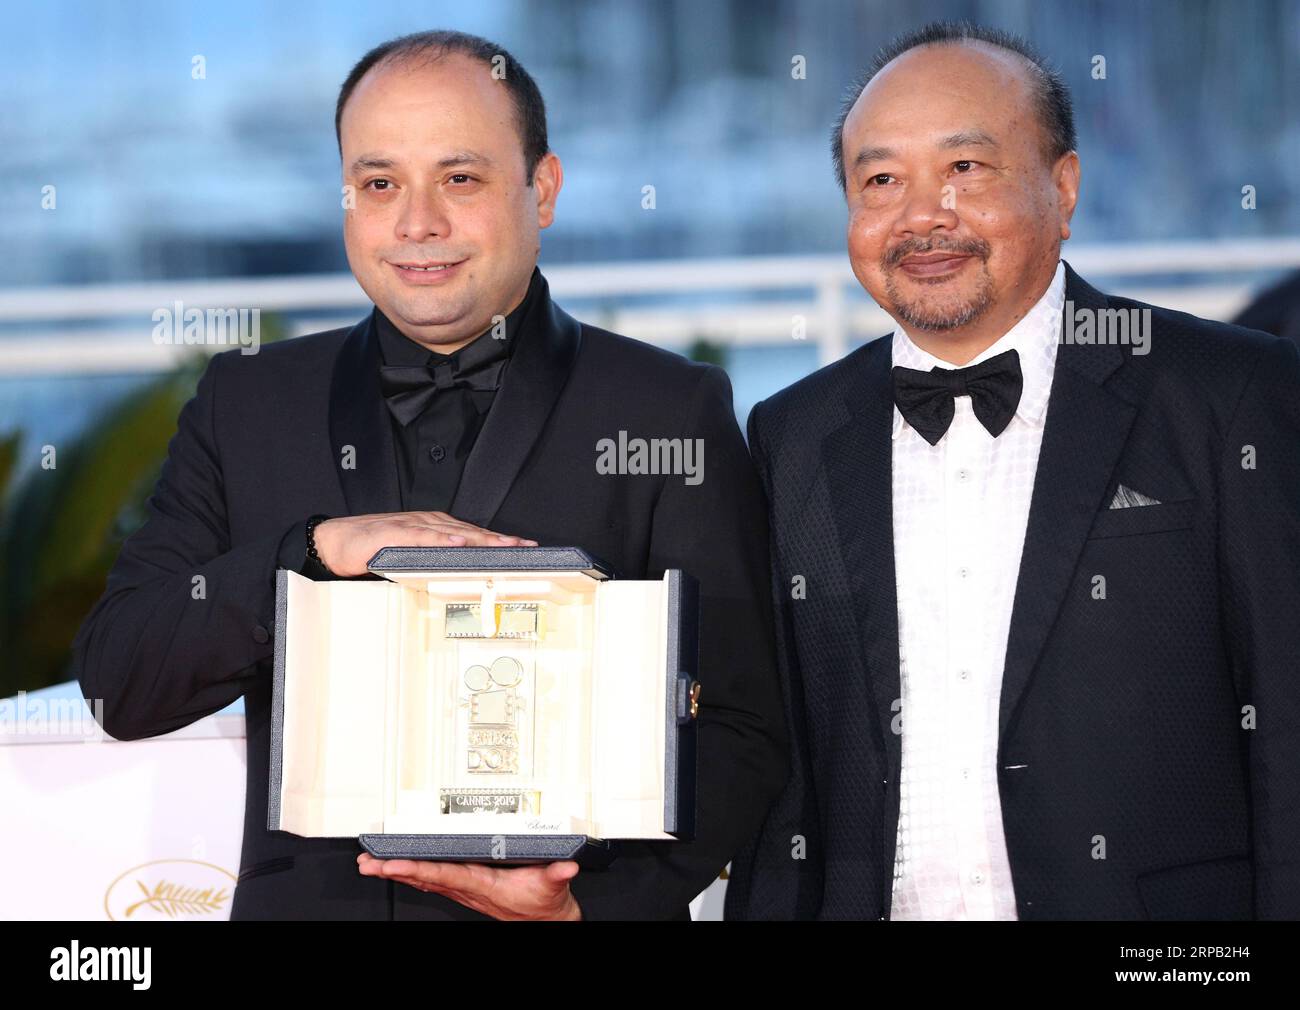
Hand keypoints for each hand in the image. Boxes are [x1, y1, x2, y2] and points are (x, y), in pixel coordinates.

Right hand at [314, 511, 537, 576]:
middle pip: (470, 531)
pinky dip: (441, 538)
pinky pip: (422, 535)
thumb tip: (464, 576)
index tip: (525, 548)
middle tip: (524, 547)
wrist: (336, 542)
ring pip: (452, 531)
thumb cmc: (373, 548)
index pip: (474, 534)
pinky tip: (458, 542)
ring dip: (479, 538)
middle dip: (499, 540)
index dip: (500, 541)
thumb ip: (436, 561)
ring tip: (502, 546)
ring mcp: (412, 525)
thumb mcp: (413, 557)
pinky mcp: (393, 533)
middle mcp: (428, 522)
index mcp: (435, 527)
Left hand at [356, 853, 581, 919]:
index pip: (443, 874)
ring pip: (424, 879)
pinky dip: (411, 871)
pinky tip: (397, 868)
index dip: (417, 867)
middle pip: (424, 877)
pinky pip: (432, 878)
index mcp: (483, 884)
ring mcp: (464, 888)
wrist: (545, 918)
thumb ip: (558, 873)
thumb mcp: (553, 885)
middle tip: (369, 863)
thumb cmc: (543, 902)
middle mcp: (468, 887)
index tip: (394, 862)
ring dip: (397, 871)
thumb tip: (566, 865)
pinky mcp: (465, 886)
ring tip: (372, 865)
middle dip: (394, 870)